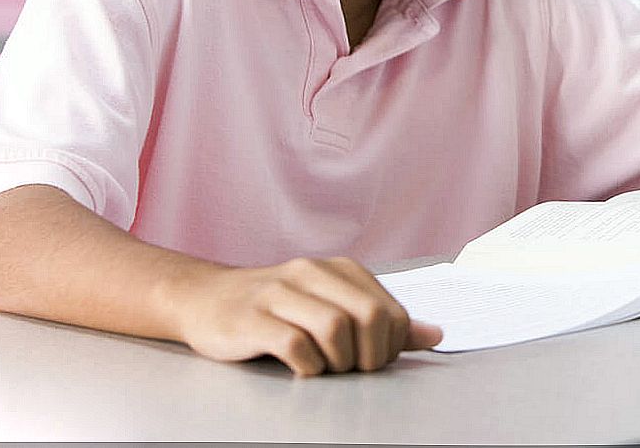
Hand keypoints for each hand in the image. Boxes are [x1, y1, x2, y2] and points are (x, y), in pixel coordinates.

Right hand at [172, 256, 441, 375]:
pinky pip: (294, 344)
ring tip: (329, 368)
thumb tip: (434, 335)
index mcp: (339, 270)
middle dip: (372, 355)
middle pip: (369, 316)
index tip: (373, 360)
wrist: (205, 299)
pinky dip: (307, 365)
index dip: (391, 345)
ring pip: (335, 328)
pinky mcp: (251, 319)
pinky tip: (303, 368)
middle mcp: (312, 274)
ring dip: (340, 361)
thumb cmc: (276, 308)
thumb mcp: (332, 305)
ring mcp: (279, 294)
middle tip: (355, 370)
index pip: (390, 310)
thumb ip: (381, 320)